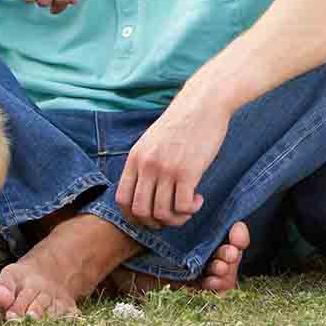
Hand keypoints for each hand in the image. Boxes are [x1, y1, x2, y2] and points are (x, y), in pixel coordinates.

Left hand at [116, 94, 228, 228]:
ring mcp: (166, 169)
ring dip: (176, 219)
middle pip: (140, 211)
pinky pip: (182, 206)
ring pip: (162, 213)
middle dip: (155, 222)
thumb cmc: (182, 122)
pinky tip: (197, 199)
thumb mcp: (152, 140)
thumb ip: (146, 163)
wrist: (203, 103)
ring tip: (188, 208)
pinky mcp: (188, 171)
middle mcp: (147, 165)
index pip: (122, 199)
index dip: (134, 216)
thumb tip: (146, 190)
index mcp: (135, 158)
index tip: (150, 215)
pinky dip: (190, 210)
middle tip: (171, 216)